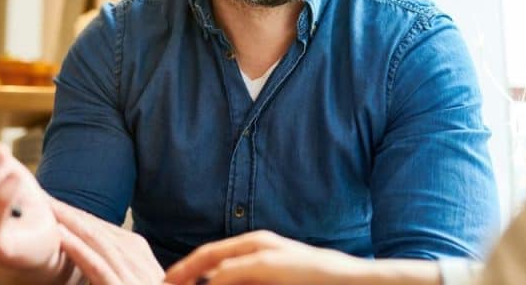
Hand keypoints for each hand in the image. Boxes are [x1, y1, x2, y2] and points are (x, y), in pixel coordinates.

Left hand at [50, 197, 163, 284]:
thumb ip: (111, 277)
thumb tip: (85, 258)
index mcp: (148, 273)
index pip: (112, 239)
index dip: (84, 220)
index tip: (59, 206)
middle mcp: (146, 273)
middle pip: (106, 237)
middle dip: (74, 215)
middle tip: (46, 196)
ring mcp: (138, 283)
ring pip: (102, 247)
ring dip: (72, 224)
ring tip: (48, 207)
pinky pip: (100, 270)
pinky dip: (80, 251)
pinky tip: (61, 236)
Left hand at [164, 231, 439, 284]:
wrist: (357, 281)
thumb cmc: (321, 282)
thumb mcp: (282, 279)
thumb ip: (253, 280)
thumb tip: (221, 282)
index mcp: (259, 247)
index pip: (212, 256)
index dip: (186, 269)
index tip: (167, 283)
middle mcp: (258, 244)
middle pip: (207, 255)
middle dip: (180, 271)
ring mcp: (265, 252)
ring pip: (215, 261)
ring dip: (192, 274)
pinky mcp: (272, 263)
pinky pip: (234, 271)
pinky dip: (216, 279)